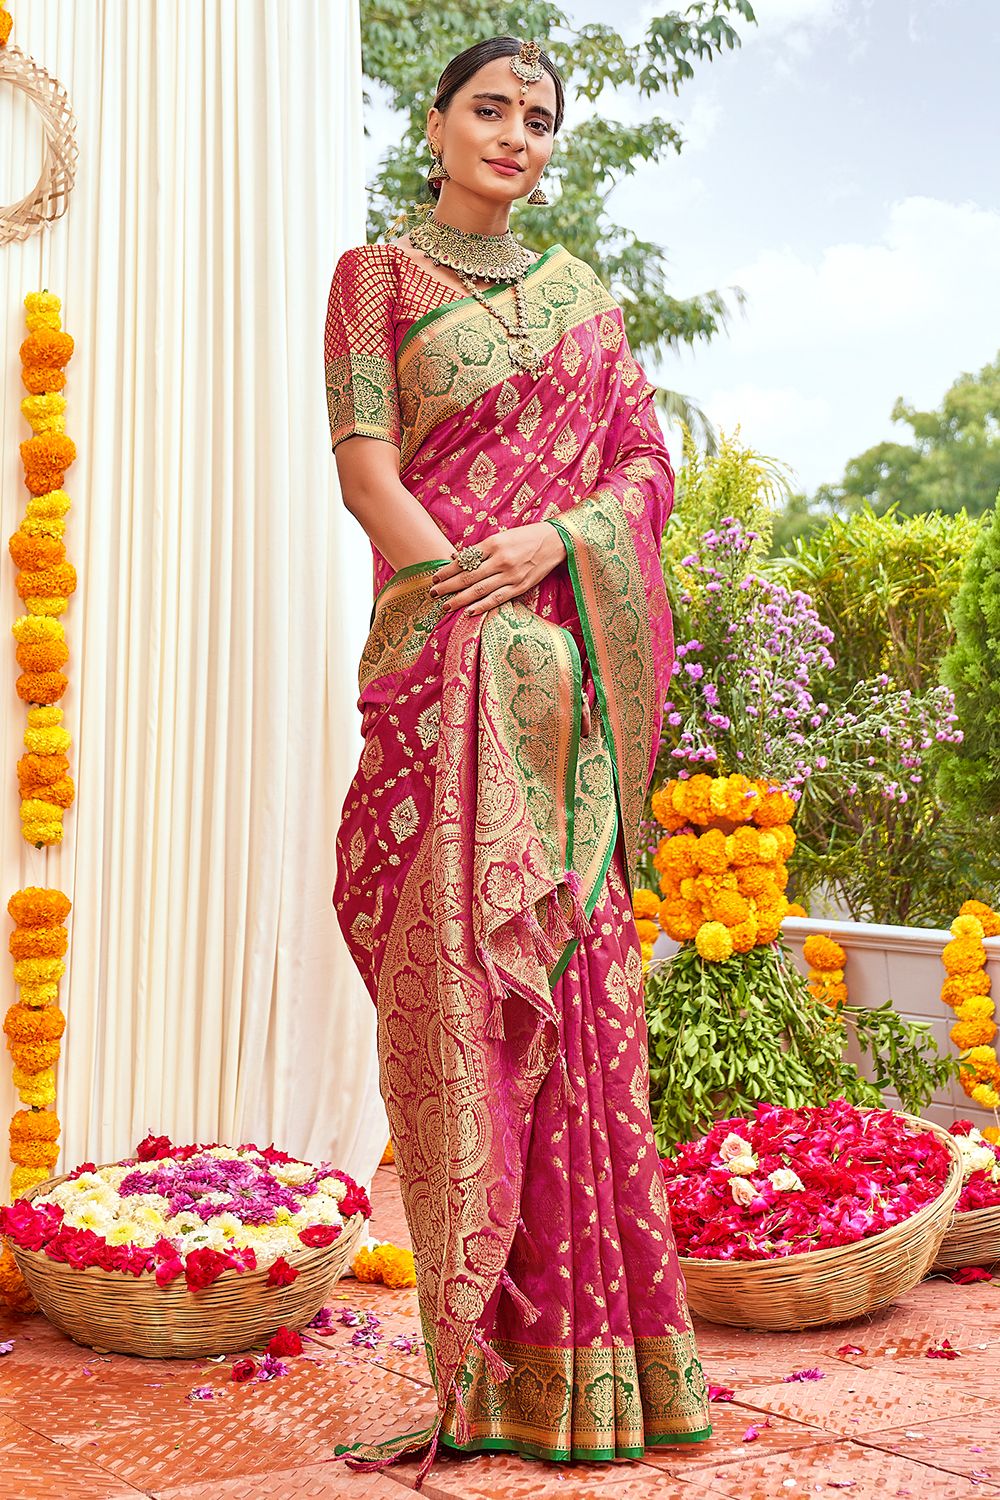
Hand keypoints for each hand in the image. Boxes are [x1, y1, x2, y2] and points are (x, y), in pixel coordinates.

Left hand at [428, 523, 566, 616]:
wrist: (555, 541)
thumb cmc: (525, 537)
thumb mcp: (502, 536)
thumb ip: (480, 549)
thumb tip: (456, 558)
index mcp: (494, 544)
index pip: (465, 560)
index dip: (448, 570)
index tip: (436, 577)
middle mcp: (501, 560)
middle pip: (468, 577)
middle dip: (448, 586)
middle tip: (433, 593)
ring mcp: (511, 575)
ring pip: (480, 590)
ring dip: (460, 599)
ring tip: (445, 605)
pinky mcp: (520, 587)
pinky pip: (497, 599)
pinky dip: (482, 606)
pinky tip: (469, 611)